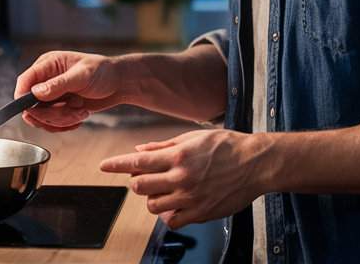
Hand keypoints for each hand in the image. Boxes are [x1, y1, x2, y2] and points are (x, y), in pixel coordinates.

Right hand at [14, 51, 129, 131]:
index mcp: (47, 65)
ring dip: (62, 120)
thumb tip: (35, 93)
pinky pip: (51, 124)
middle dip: (52, 114)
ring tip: (81, 111)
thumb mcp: (82, 76)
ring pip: (41, 118)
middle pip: (31, 105)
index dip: (23, 98)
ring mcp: (52, 96)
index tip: (31, 111)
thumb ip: (59, 84)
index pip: (24, 81)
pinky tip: (80, 117)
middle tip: (73, 110)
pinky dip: (65, 124)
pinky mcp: (59, 108)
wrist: (119, 84)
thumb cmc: (103, 72)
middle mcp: (46, 80)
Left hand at [100, 129, 265, 229]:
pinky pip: (171, 222)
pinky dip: (168, 215)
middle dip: (138, 181)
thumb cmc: (228, 147)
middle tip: (148, 176)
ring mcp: (191, 197)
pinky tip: (176, 204)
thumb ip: (164, 146)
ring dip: (153, 198)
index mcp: (179, 156)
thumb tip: (140, 149)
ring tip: (166, 189)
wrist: (256, 163)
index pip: (137, 161)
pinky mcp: (200, 213)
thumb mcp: (194, 138)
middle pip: (140, 186)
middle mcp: (182, 177)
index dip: (116, 164)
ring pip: (152, 205)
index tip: (103, 166)